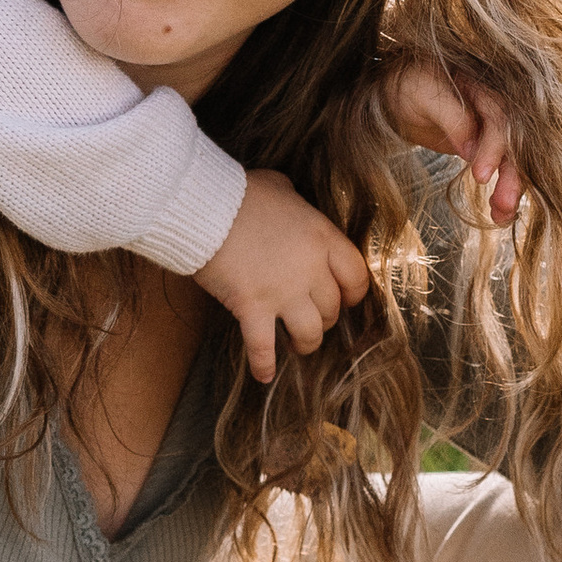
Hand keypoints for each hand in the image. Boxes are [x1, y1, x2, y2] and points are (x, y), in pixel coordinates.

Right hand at [197, 165, 371, 385]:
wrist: (205, 207)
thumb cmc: (240, 192)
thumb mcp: (279, 186)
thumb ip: (295, 199)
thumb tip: (291, 199)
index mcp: (322, 238)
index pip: (356, 276)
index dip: (353, 293)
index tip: (345, 300)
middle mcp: (310, 269)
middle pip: (332, 308)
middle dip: (324, 318)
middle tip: (311, 318)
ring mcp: (282, 292)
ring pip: (309, 333)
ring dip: (305, 343)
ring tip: (295, 344)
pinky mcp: (252, 308)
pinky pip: (262, 347)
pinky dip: (263, 364)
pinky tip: (264, 375)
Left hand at [381, 59, 523, 224]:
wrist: (399, 90)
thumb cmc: (409, 85)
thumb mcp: (423, 96)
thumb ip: (451, 118)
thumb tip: (471, 149)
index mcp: (486, 83)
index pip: (500, 116)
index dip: (494, 147)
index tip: (481, 176)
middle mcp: (498, 102)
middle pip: (515, 140)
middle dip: (512, 174)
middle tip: (504, 205)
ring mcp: (496, 124)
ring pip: (514, 158)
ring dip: (511, 188)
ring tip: (502, 217)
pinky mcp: (489, 143)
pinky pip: (503, 167)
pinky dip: (502, 190)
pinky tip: (500, 215)